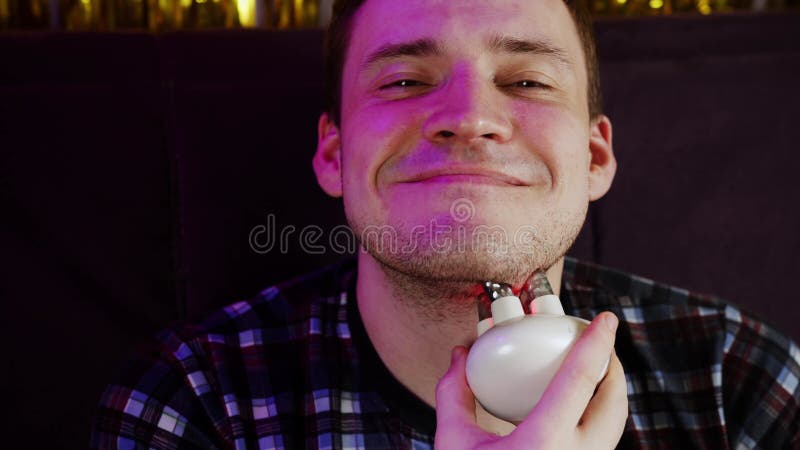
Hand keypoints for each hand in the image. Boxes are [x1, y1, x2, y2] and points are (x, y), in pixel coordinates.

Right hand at [434, 312, 627, 448]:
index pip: (581, 380)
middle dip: (613, 366)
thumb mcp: (453, 441)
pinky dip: (600, 416)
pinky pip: (604, 443)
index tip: (606, 318)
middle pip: (614, 403)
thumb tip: (461, 353)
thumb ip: (454, 393)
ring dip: (611, 391)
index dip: (597, 342)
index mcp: (542, 443)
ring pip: (616, 426)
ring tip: (593, 370)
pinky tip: (579, 406)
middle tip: (598, 343)